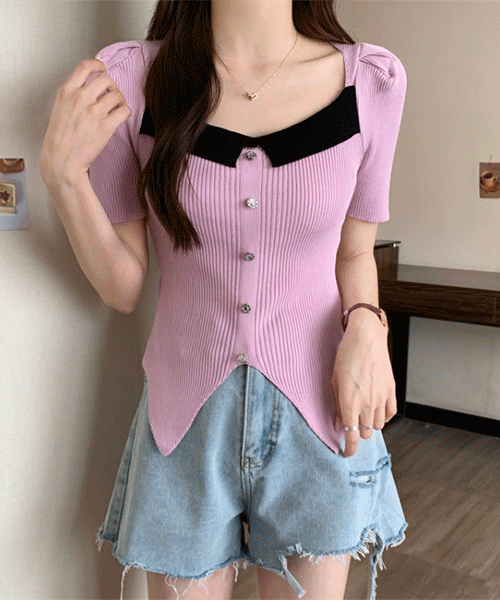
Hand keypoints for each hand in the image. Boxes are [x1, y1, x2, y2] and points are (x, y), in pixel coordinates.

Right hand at [39, 58, 131, 186]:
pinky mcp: (106, 126)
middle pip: (106, 79)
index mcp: (67, 91)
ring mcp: (94, 112)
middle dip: (112, 86)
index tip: (103, 69)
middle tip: (112, 95)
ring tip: (115, 108)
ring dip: (120, 100)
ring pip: (117, 94)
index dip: (98, 65)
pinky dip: (125, 111)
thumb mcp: (60, 108)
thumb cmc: (60, 138)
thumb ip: (74, 95)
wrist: (62, 160)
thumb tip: (91, 87)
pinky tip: (120, 117)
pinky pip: (124, 110)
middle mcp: (81, 98)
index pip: (85, 66)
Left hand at [331, 311, 396, 456]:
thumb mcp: (334, 380)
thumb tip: (338, 423)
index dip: (349, 449)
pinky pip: (390, 414)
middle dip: (358, 433)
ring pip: (378, 426)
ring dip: (370, 424)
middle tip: (352, 424)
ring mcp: (381, 398)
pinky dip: (383, 416)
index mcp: (349, 403)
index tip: (346, 453)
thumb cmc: (347, 355)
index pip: (351, 436)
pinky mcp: (391, 391)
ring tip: (363, 414)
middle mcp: (366, 404)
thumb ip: (336, 404)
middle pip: (366, 433)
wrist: (366, 338)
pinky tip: (376, 409)